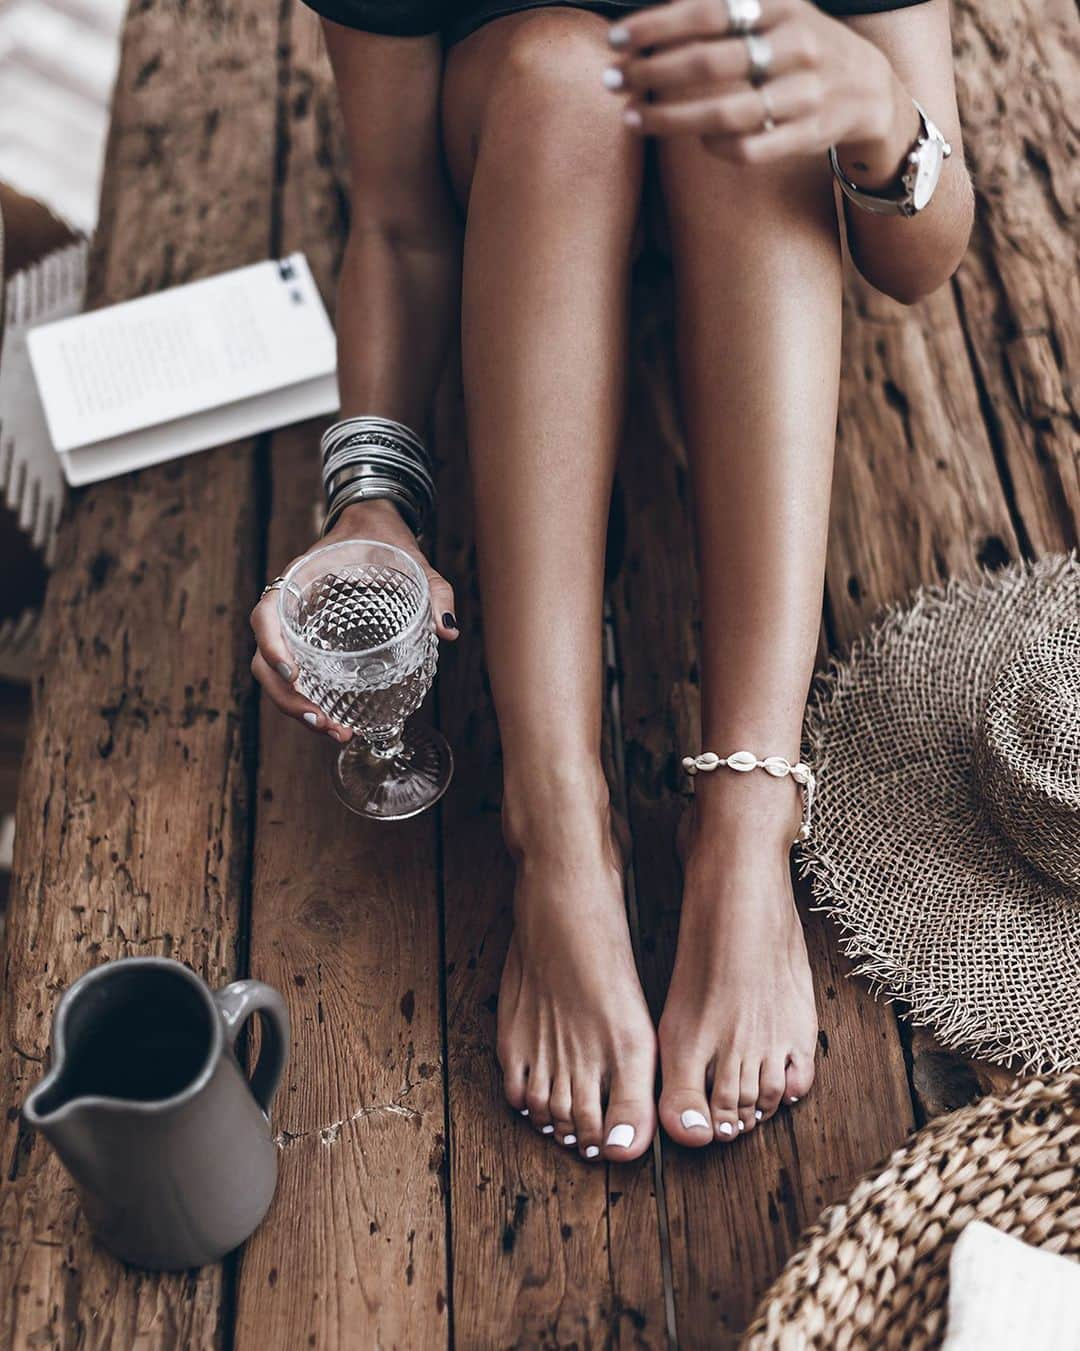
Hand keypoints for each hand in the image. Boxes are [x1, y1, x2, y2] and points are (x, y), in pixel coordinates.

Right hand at [249, 497, 457, 742]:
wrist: (375, 530)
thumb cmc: (385, 542)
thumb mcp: (412, 561)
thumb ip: (433, 591)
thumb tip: (449, 630)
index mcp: (300, 581)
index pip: (265, 615)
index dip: (271, 645)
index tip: (292, 672)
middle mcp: (290, 608)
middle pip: (265, 660)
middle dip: (287, 697)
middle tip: (324, 721)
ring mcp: (298, 629)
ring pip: (279, 677)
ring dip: (298, 708)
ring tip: (337, 732)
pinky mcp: (312, 644)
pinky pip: (301, 676)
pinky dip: (313, 701)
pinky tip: (341, 723)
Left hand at [607, 0, 913, 169]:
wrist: (868, 88)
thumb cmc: (799, 46)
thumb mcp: (775, 7)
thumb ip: (723, 1)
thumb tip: (663, 0)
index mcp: (781, 6)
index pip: (706, 10)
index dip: (656, 25)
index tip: (616, 40)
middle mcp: (796, 45)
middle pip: (709, 62)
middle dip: (652, 72)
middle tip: (612, 81)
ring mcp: (805, 93)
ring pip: (725, 112)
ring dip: (669, 118)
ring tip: (633, 118)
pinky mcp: (808, 134)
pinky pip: (750, 148)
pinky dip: (715, 146)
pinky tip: (694, 140)